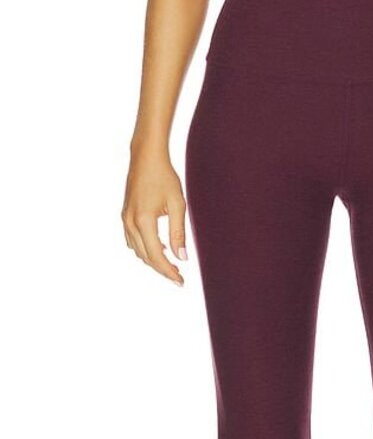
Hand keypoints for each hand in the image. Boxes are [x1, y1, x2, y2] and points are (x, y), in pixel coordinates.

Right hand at [121, 146, 186, 286]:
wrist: (145, 157)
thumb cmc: (164, 177)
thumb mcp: (177, 204)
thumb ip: (178, 233)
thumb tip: (181, 257)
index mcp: (144, 221)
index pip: (156, 256)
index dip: (168, 271)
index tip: (180, 281)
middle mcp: (130, 222)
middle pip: (146, 257)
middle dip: (162, 269)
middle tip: (179, 276)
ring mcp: (125, 219)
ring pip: (138, 251)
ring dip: (153, 261)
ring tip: (171, 265)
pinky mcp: (125, 215)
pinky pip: (132, 241)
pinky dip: (145, 249)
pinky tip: (158, 248)